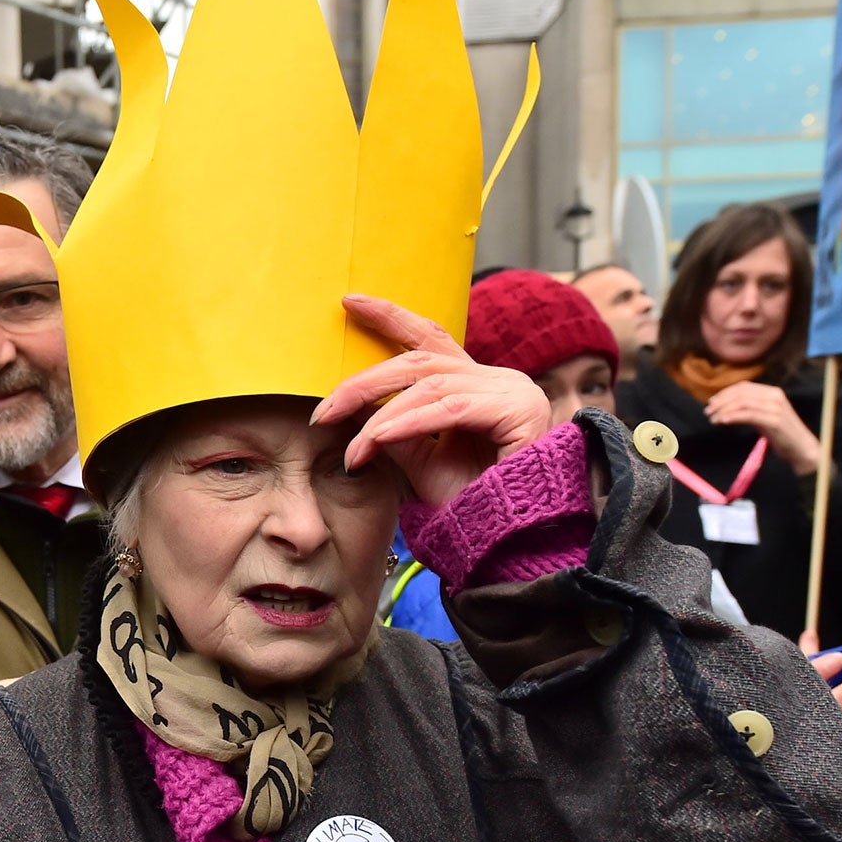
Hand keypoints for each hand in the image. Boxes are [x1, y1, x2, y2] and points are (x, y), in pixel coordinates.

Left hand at [314, 294, 551, 507]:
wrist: (515, 540)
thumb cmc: (473, 505)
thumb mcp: (421, 463)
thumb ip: (394, 430)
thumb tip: (354, 408)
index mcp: (475, 386)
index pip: (429, 340)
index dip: (390, 317)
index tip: (348, 301)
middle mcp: (496, 380)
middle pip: (420, 361)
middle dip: (365, 383)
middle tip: (323, 411)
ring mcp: (512, 391)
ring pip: (430, 384)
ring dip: (381, 416)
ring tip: (352, 446)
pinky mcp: (519, 410)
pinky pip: (451, 409)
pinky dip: (408, 423)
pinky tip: (378, 438)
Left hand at [703, 381, 817, 474]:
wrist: (801, 448)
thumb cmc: (781, 434)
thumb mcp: (763, 416)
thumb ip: (749, 408)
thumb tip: (725, 407)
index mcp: (772, 392)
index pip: (744, 386)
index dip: (725, 393)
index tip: (711, 402)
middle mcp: (775, 396)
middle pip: (741, 393)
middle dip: (721, 401)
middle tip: (708, 412)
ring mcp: (776, 407)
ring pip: (743, 403)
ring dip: (724, 410)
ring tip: (713, 419)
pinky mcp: (775, 420)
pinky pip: (749, 415)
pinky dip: (733, 417)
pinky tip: (722, 421)